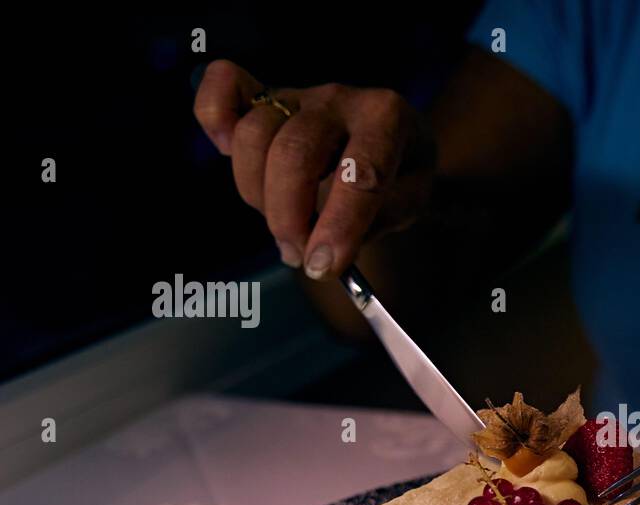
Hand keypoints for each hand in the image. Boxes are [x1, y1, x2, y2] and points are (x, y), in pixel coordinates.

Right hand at [193, 60, 436, 279]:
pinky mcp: (265, 96)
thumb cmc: (401, 175)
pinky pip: (225, 88)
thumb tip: (323, 253)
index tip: (323, 267)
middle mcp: (339, 99)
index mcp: (386, 119)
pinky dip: (214, 115)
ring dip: (257, 193)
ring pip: (253, 134)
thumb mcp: (411, 202)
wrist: (396, 139)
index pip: (360, 172)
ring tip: (283, 226)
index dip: (338, 225)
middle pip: (293, 152)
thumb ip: (374, 223)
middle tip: (299, 255)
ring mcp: (299, 94)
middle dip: (288, 216)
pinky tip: (223, 148)